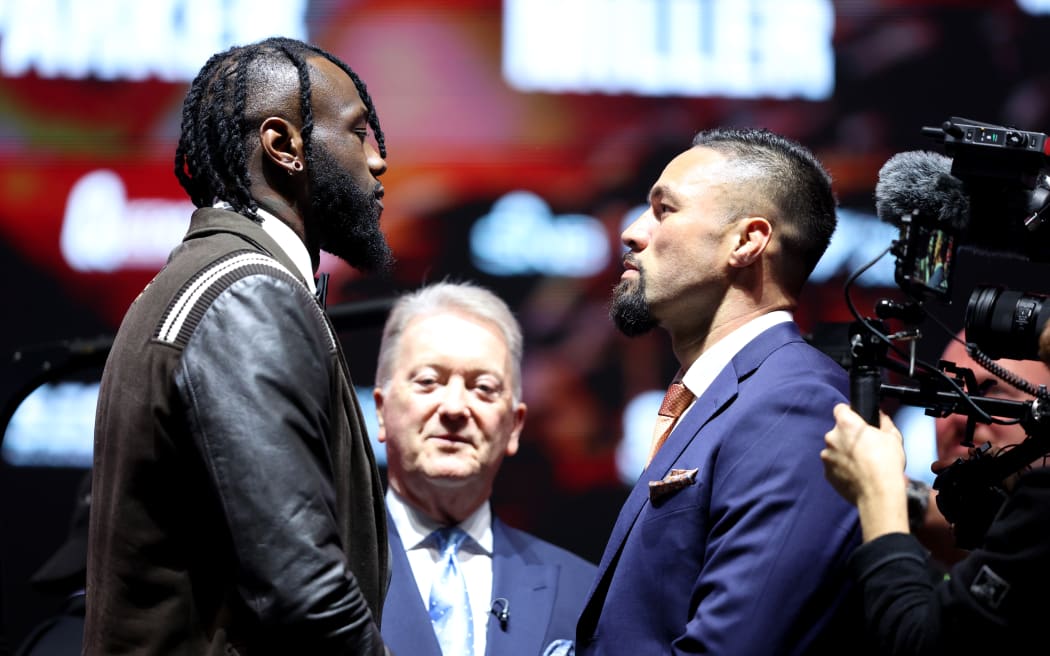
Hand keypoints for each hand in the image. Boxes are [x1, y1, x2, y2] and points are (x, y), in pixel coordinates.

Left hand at [821, 403, 909, 540]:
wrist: (878, 493)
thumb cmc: (886, 464)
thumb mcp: (893, 437)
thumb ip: (884, 421)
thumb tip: (880, 415)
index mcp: (846, 424)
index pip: (841, 409)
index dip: (850, 413)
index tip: (857, 421)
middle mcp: (832, 438)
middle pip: (838, 431)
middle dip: (848, 436)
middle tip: (864, 447)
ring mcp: (827, 456)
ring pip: (835, 449)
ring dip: (844, 453)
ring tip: (861, 463)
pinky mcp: (826, 473)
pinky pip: (833, 465)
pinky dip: (841, 468)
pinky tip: (856, 474)